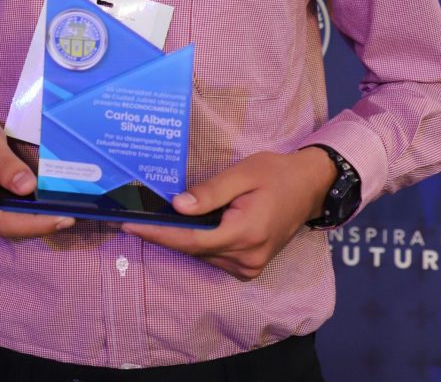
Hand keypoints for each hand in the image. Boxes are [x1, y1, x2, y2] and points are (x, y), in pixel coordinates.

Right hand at [0, 106, 73, 238]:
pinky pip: (6, 218)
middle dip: (43, 222)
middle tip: (74, 212)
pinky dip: (26, 214)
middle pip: (11, 227)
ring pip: (10, 225)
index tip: (64, 218)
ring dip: (36, 219)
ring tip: (65, 208)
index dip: (37, 224)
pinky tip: (45, 205)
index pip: (6, 222)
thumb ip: (6, 164)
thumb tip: (28, 188)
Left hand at [122, 148, 335, 279]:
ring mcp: (250, 266)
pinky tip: (186, 227)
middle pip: (194, 249)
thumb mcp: (242, 174)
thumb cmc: (276, 174)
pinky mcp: (250, 266)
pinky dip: (199, 243)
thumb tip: (177, 207)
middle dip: (165, 235)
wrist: (310, 187)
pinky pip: (215, 256)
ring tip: (155, 221)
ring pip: (203, 254)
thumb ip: (210, 192)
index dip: (159, 235)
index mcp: (245, 233)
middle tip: (136, 219)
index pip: (191, 240)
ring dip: (181, 239)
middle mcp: (247, 258)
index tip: (131, 227)